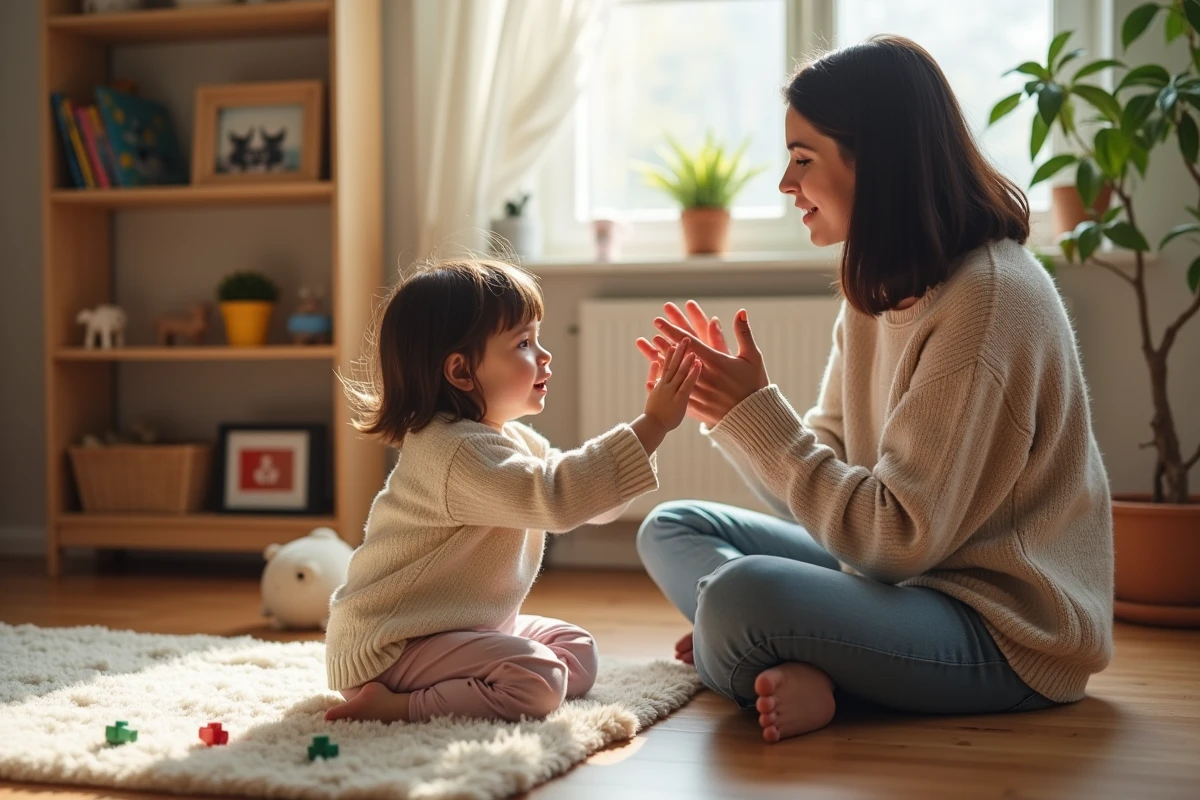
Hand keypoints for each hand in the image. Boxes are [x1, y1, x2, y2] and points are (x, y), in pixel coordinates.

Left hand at [637, 304, 768, 426]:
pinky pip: (678, 394)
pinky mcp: (697, 407)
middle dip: (665, 345)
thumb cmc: (755, 384)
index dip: (673, 331)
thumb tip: (741, 311)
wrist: (755, 418)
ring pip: (676, 377)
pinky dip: (668, 386)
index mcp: (717, 363)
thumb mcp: (753, 357)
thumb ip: (744, 333)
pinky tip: (656, 380)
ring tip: (651, 354)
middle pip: (679, 358)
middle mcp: (705, 378)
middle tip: (653, 336)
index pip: (690, 343)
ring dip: (663, 364)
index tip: (659, 321)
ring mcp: (700, 393)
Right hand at [643, 339, 701, 431]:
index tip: (675, 340)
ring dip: (686, 359)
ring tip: (693, 348)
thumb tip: (654, 361)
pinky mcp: (679, 400)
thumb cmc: (655, 412)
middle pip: (672, 364)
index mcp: (660, 383)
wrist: (653, 427)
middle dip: (679, 350)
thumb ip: (653, 376)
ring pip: (679, 372)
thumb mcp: (652, 391)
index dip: (671, 352)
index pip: (666, 364)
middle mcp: (665, 385)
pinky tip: (699, 364)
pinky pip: (687, 384)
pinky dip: (692, 373)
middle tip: (685, 337)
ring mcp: (672, 392)